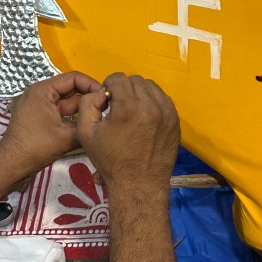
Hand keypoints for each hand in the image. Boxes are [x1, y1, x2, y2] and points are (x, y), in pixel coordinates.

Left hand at [0, 72, 105, 180]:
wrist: (12, 166)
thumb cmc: (36, 147)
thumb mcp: (67, 137)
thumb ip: (88, 125)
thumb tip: (106, 119)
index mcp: (43, 90)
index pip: (73, 78)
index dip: (92, 85)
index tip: (106, 96)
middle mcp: (40, 93)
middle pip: (71, 89)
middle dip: (88, 97)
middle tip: (106, 106)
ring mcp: (39, 105)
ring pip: (67, 102)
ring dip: (82, 108)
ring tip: (100, 114)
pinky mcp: (39, 117)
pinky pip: (60, 111)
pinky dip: (73, 116)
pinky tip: (87, 124)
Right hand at [76, 73, 179, 193]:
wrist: (139, 184)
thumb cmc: (111, 161)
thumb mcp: (86, 134)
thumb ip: (87, 105)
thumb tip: (100, 92)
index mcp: (127, 108)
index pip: (118, 78)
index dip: (108, 86)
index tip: (107, 100)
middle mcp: (150, 106)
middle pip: (135, 80)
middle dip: (124, 89)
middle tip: (118, 106)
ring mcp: (166, 112)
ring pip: (151, 87)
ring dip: (139, 93)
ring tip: (132, 110)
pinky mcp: (175, 119)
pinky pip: (163, 98)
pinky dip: (152, 101)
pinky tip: (144, 116)